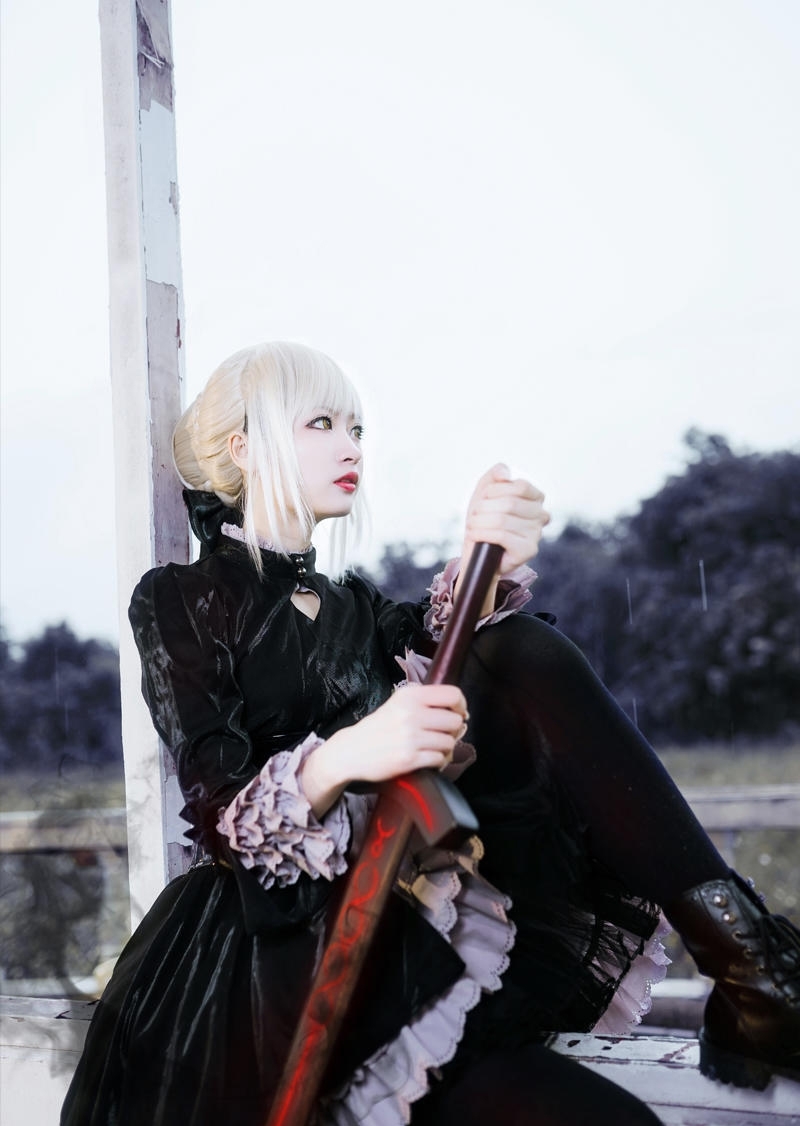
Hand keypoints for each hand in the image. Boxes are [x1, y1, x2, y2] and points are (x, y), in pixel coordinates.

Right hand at [301, 686, 467, 812]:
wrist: (351, 751)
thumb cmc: (378, 728)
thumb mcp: (398, 704)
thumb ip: (426, 702)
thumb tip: (461, 713)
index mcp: (410, 695)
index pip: (453, 694)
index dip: (461, 706)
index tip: (458, 714)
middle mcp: (411, 713)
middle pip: (455, 721)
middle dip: (453, 730)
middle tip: (441, 735)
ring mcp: (410, 736)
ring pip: (449, 741)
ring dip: (445, 748)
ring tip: (433, 749)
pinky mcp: (409, 758)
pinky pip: (439, 758)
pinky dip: (438, 761)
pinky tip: (428, 759)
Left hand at [462, 463, 549, 575]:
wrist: (478, 551)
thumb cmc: (484, 520)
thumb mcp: (486, 493)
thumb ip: (494, 476)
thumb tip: (504, 472)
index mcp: (535, 499)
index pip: (521, 486)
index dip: (496, 490)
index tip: (484, 498)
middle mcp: (541, 516)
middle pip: (510, 503)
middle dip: (484, 507)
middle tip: (474, 515)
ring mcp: (537, 534)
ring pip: (502, 520)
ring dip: (479, 522)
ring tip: (473, 526)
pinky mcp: (528, 550)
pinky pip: (502, 536)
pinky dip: (482, 534)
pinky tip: (474, 536)